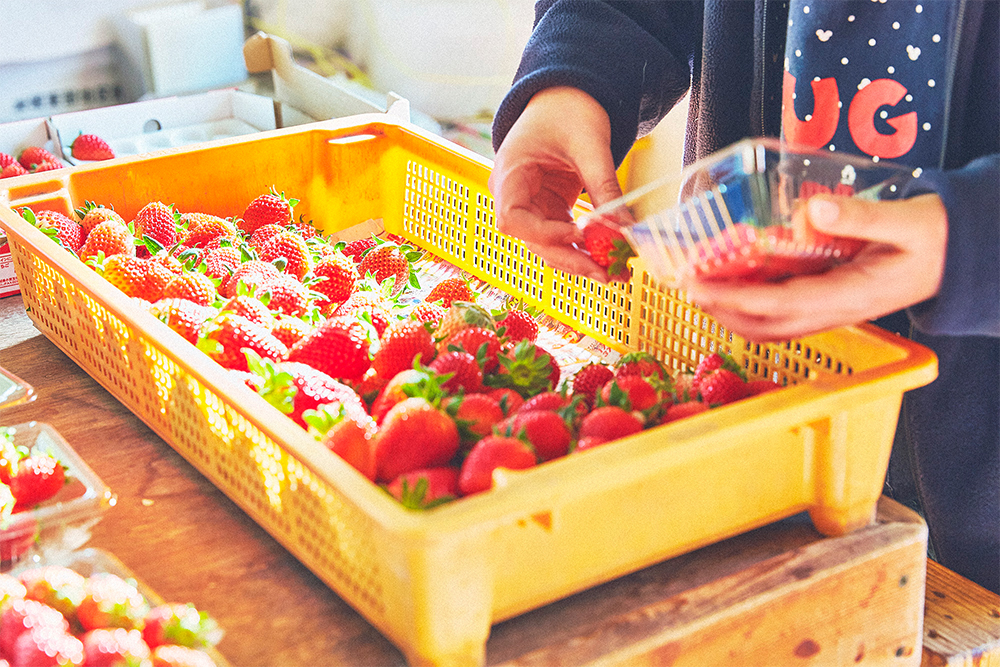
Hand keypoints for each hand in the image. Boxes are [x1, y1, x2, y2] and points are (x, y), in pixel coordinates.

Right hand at [489, 87, 622, 281]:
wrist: (565, 98)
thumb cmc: (567, 110)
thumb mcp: (589, 144)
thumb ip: (604, 186)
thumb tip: (624, 226)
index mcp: (510, 173)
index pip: (513, 218)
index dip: (543, 233)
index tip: (576, 234)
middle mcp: (514, 196)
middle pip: (533, 240)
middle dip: (569, 258)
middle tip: (603, 273)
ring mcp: (531, 206)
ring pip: (548, 246)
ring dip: (578, 260)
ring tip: (612, 272)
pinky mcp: (549, 210)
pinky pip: (563, 237)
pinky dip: (584, 248)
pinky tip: (607, 257)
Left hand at [681, 192, 947, 340]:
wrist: (958, 255)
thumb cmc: (935, 237)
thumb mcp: (909, 221)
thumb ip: (861, 217)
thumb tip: (811, 210)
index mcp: (849, 296)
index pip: (780, 305)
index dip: (735, 300)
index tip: (699, 287)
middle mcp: (834, 312)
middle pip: (764, 325)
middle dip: (720, 310)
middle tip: (684, 286)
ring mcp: (829, 312)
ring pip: (769, 324)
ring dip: (730, 311)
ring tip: (697, 287)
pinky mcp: (826, 303)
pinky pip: (780, 312)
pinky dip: (749, 305)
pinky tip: (730, 285)